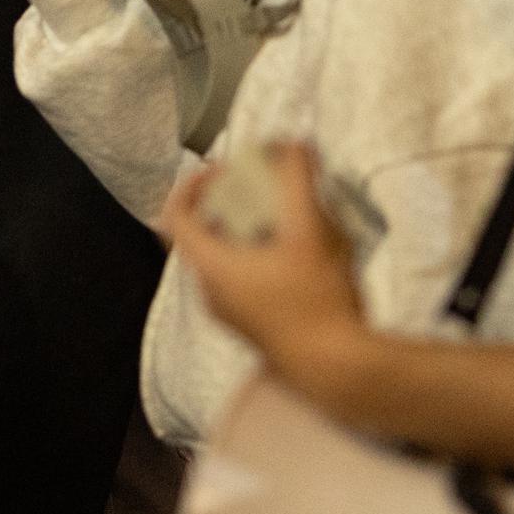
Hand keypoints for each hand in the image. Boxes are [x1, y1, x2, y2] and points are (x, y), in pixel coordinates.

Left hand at [164, 144, 368, 381]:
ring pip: (219, 262)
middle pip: (197, 238)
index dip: (190, 185)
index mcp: (210, 268)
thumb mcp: (310, 229)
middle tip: (251, 187)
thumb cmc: (317, 300)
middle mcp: (210, 293)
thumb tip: (293, 142)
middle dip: (221, 205)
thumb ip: (298, 179)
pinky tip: (293, 252)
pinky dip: (252, 257)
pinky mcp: (253, 328)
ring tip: (276, 215)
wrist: (338, 370)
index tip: (219, 169)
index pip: (175, 217)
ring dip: (239, 232)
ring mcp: (230, 315)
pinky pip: (238, 282)